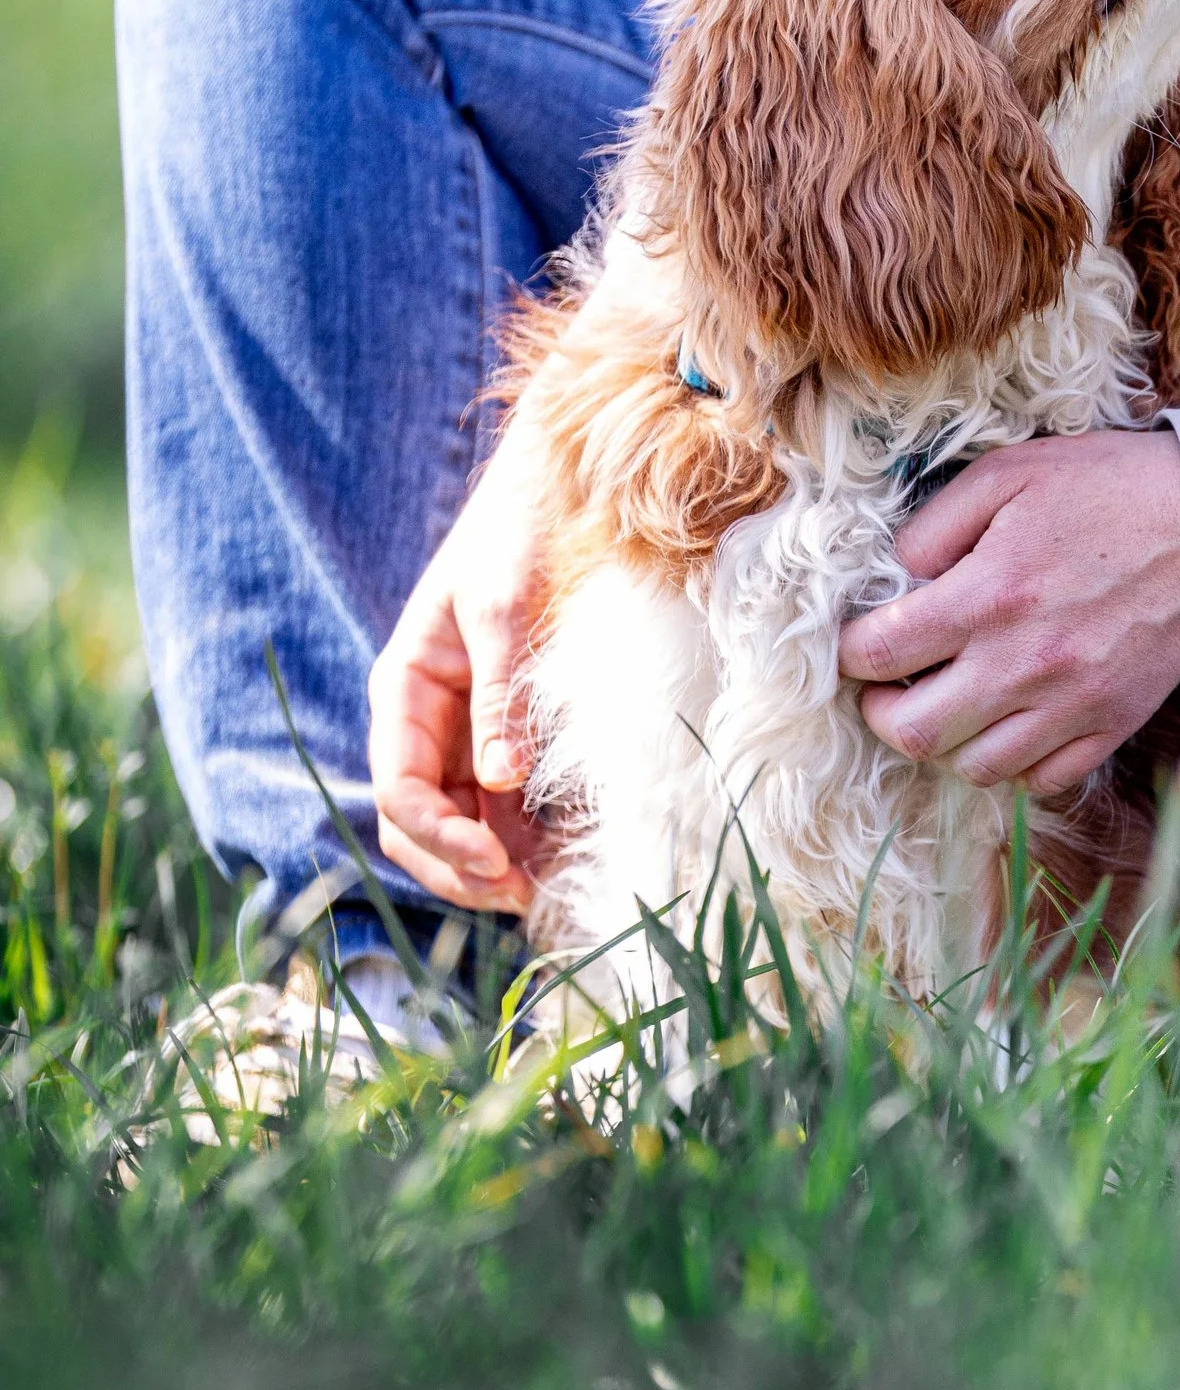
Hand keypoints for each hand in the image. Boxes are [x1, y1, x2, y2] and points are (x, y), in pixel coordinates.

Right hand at [367, 419, 558, 915]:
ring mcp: (465, 734)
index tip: (494, 862)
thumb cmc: (519, 536)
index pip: (399, 791)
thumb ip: (501, 694)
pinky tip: (570, 857)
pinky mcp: (508, 737)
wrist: (555, 492)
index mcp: (404, 690)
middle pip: (419, 825)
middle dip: (461, 869)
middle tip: (523, 897)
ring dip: (498, 865)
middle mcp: (425, 723)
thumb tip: (503, 782)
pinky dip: (530, 839)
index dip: (438, 838)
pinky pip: (506, 806)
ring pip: (464, 826)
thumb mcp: (507, 608)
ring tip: (555, 891)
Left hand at [838, 431, 1179, 797]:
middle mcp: (1023, 664)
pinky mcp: (1111, 726)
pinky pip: (1040, 781)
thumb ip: (935, 524)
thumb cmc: (1108, 488)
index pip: (877, 654)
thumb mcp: (1009, 473)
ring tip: (949, 702)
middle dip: (882, 711)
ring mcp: (1070, 705)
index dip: (851, 651)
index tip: (861, 639)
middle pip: (912, 733)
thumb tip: (894, 576)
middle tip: (890, 685)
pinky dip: (1012, 763)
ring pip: (972, 768)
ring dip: (945, 741)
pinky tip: (1008, 721)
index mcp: (989, 596)